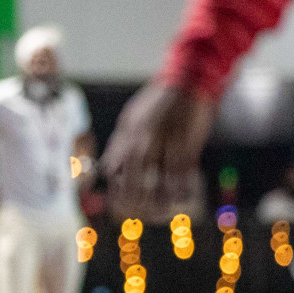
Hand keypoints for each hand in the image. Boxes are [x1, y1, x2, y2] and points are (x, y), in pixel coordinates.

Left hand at [100, 80, 217, 222]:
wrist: (188, 78)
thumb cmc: (158, 100)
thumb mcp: (130, 118)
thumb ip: (119, 143)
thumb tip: (105, 169)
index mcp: (126, 135)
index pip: (112, 169)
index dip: (114, 189)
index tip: (119, 202)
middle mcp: (142, 141)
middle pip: (133, 181)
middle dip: (135, 201)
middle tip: (139, 214)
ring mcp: (165, 143)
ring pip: (160, 182)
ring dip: (160, 201)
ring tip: (162, 211)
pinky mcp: (188, 144)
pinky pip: (183, 174)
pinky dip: (183, 189)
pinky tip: (183, 197)